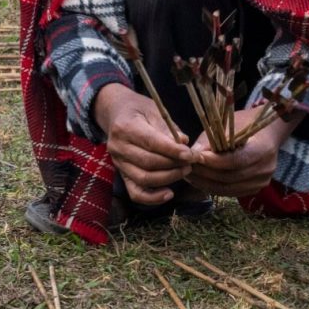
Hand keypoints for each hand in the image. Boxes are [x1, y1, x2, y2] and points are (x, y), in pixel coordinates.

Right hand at [92, 82, 191, 204]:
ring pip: (143, 178)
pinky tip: (169, 193)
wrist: (117, 114)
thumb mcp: (154, 110)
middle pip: (148, 162)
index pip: (151, 142)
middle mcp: (118, 147)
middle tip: (192, 162)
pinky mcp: (122, 174)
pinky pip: (136, 192)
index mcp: (125, 127)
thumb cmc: (139, 110)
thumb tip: (184, 143)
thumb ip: (168, 128)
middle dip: (173, 165)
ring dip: (168, 178)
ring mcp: (118, 163)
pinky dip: (152, 198)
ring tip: (185, 170)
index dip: (172, 151)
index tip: (191, 155)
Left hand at [184, 105, 293, 198]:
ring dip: (205, 183)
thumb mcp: (229, 124)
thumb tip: (191, 154)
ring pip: (228, 188)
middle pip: (230, 178)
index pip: (235, 161)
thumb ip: (211, 140)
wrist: (267, 133)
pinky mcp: (254, 189)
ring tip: (189, 175)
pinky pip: (230, 192)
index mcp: (263, 149)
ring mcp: (261, 182)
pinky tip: (200, 180)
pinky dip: (213, 187)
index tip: (195, 157)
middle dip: (205, 173)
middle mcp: (265, 169)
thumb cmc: (246, 124)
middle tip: (186, 167)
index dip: (213, 162)